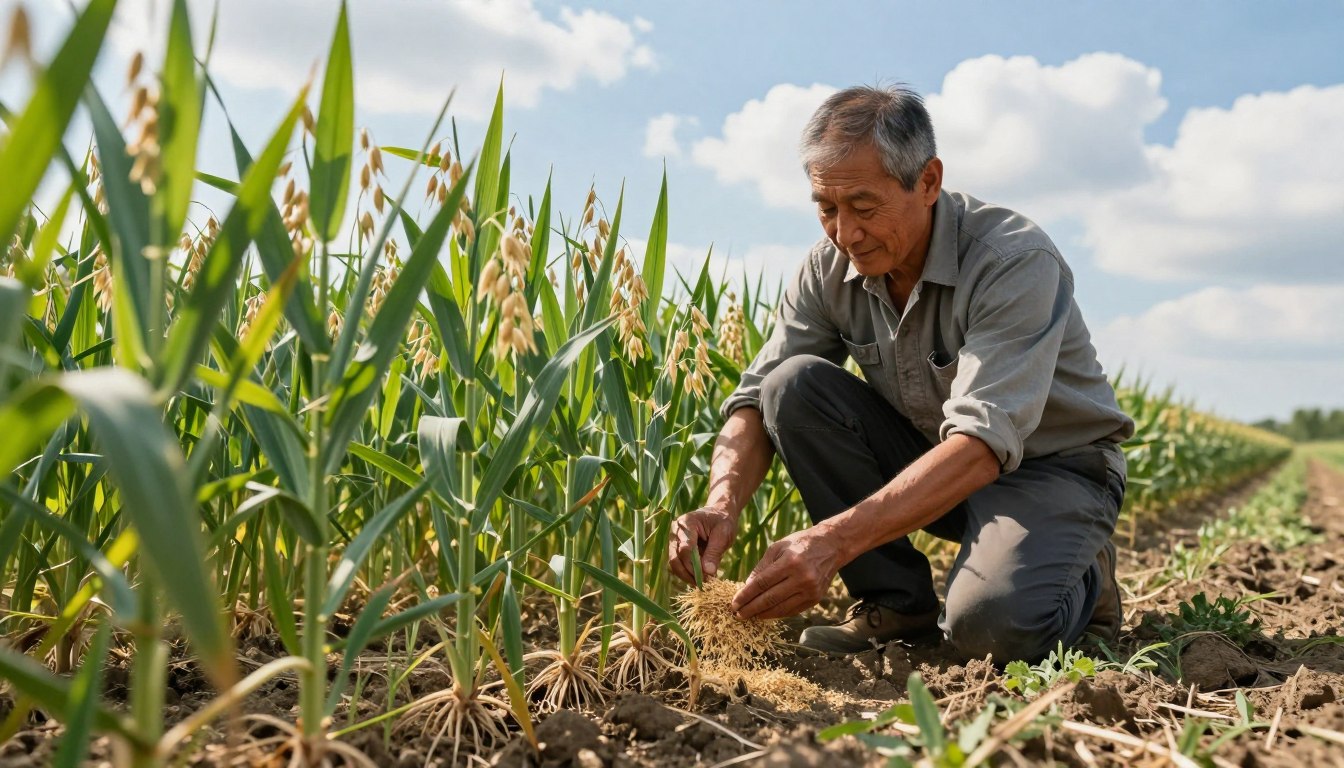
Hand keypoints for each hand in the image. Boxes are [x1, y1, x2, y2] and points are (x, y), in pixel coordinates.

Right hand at [668, 506, 737, 582]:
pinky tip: (699, 579)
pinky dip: (687, 573)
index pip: (685, 548)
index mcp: (687, 523)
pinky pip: (678, 564)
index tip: (706, 578)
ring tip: (701, 584)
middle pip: (675, 558)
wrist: (719, 514)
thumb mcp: (723, 535)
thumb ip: (714, 553)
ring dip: (686, 576)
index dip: (694, 566)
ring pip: (674, 563)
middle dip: (688, 573)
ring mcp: (674, 540)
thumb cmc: (723, 522)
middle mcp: (676, 531)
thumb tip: (708, 573)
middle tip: (702, 585)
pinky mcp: (676, 548)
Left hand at [730, 526, 845, 619]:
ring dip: (762, 615)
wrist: (832, 546)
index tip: (734, 603)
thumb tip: (746, 588)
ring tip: (749, 616)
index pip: (762, 583)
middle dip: (751, 608)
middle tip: (737, 614)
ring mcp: (810, 591)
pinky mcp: (816, 599)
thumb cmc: (800, 543)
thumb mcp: (778, 548)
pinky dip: (777, 613)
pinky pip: (792, 611)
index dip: (746, 595)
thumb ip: (761, 568)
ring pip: (781, 609)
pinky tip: (765, 613)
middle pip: (770, 599)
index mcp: (790, 562)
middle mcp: (801, 578)